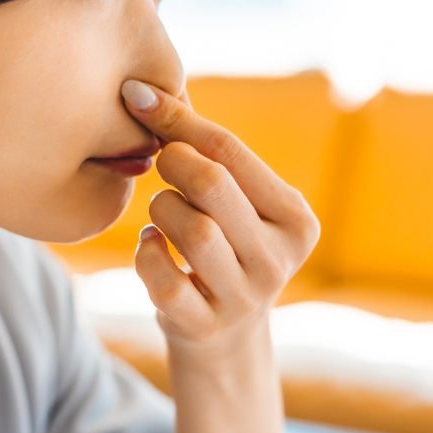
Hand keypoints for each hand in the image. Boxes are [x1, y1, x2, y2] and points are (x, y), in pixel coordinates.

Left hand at [120, 79, 320, 348]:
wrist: (225, 340)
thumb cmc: (225, 247)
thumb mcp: (235, 203)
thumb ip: (205, 151)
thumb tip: (143, 91)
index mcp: (296, 219)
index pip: (232, 151)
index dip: (177, 119)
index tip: (136, 96)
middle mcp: (280, 259)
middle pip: (213, 184)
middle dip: (173, 162)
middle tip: (161, 163)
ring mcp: (245, 298)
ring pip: (192, 230)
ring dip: (161, 211)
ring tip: (162, 215)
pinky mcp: (205, 327)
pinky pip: (162, 278)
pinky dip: (146, 253)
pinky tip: (153, 248)